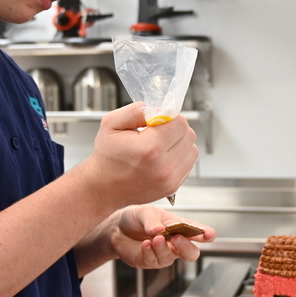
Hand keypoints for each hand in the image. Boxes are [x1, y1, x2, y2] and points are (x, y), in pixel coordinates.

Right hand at [75, 103, 197, 208]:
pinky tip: (162, 158)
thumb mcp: (111, 124)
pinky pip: (188, 164)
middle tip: (158, 133)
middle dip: (175, 129)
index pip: (180, 123)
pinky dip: (179, 158)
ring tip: (160, 146)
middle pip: (189, 135)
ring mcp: (170, 180)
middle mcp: (164, 166)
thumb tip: (157, 109)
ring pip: (192, 150)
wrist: (103, 187)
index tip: (157, 121)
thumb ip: (135, 111)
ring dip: (179, 144)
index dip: (169, 117)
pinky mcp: (173, 187)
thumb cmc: (106, 157)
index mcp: (150, 148)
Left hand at [110, 205, 216, 268]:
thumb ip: (152, 220)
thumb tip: (159, 230)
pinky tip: (145, 244)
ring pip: (171, 258)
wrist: (116, 228)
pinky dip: (150, 252)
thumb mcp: (145, 212)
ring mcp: (163, 254)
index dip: (206, 234)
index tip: (209, 235)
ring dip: (163, 248)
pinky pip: (154, 261)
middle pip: (191, 252)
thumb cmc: (136, 218)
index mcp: (179, 227)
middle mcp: (174, 243)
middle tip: (176, 238)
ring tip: (155, 238)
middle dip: (186, 247)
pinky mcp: (150, 262)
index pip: (197, 232)